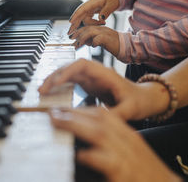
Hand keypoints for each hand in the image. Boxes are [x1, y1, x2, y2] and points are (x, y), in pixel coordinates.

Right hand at [38, 59, 169, 120]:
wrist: (145, 99)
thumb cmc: (139, 101)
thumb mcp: (131, 109)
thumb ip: (117, 114)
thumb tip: (101, 122)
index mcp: (106, 74)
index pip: (83, 65)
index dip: (67, 71)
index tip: (56, 82)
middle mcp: (97, 74)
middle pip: (72, 68)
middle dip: (56, 76)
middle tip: (42, 90)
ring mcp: (92, 79)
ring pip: (69, 74)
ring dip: (55, 80)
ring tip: (42, 92)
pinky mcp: (90, 86)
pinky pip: (71, 82)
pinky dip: (60, 86)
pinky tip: (52, 94)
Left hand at [50, 107, 181, 181]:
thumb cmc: (147, 174)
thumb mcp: (132, 154)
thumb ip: (113, 144)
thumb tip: (89, 144)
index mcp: (129, 135)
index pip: (105, 114)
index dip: (83, 110)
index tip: (65, 109)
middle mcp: (129, 141)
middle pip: (100, 118)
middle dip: (75, 113)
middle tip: (54, 112)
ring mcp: (127, 156)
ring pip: (100, 133)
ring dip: (76, 125)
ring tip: (57, 122)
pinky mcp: (125, 172)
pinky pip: (105, 159)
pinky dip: (90, 155)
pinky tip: (78, 154)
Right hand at [68, 0, 118, 34]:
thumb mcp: (111, 4)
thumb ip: (106, 11)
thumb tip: (101, 18)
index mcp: (92, 2)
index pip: (81, 9)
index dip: (75, 15)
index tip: (70, 22)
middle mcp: (88, 6)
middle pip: (79, 16)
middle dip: (74, 24)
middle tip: (69, 33)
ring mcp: (88, 10)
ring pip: (84, 19)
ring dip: (91, 24)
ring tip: (104, 23)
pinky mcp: (90, 13)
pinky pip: (87, 20)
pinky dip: (90, 24)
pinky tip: (97, 25)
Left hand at [70, 25, 118, 56]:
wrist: (126, 46)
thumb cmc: (114, 45)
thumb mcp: (101, 41)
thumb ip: (93, 40)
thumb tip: (84, 42)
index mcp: (100, 29)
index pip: (87, 27)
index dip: (78, 32)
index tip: (72, 38)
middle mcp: (102, 29)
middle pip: (87, 28)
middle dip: (78, 34)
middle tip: (72, 42)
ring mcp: (105, 33)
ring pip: (91, 32)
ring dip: (83, 38)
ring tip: (79, 45)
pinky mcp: (108, 39)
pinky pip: (99, 38)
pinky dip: (94, 42)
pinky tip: (93, 46)